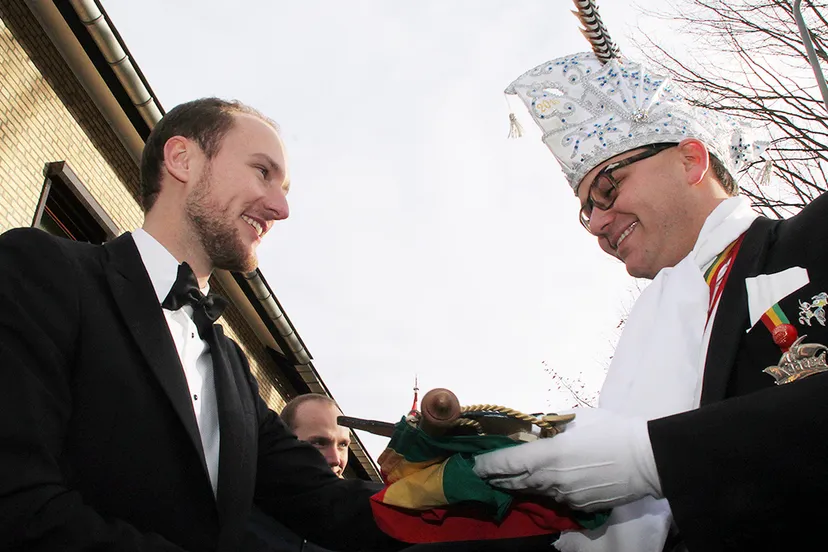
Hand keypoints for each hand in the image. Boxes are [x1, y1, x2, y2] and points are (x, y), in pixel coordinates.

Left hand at [473, 408, 661, 510]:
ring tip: (508, 480)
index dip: (486, 465)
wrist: (648, 459)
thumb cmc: (612, 430)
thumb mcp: (577, 420)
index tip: (474, 464)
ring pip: (534, 491)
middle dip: (497, 479)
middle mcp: (549, 479)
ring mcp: (564, 496)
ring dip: (520, 485)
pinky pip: (556, 497)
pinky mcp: (579, 506)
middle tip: (484, 475)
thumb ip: (551, 428)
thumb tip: (536, 432)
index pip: (505, 463)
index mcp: (546, 455)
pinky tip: (546, 483)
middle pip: (514, 482)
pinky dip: (547, 490)